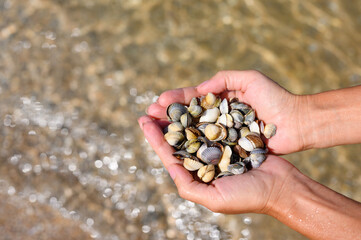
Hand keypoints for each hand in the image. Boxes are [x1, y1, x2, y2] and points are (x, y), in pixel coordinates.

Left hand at [138, 115, 296, 213]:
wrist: (281, 187)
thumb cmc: (247, 197)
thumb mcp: (213, 199)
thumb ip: (188, 186)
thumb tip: (169, 167)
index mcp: (197, 176)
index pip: (170, 155)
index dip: (156, 139)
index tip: (143, 122)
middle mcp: (204, 161)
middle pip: (179, 139)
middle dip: (164, 123)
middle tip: (149, 107)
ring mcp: (217, 148)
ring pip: (193, 128)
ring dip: (179, 115)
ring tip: (166, 102)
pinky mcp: (231, 137)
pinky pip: (212, 123)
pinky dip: (201, 113)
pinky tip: (192, 103)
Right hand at [146, 70, 308, 154]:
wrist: (297, 123)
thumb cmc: (275, 99)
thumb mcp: (249, 79)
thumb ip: (223, 79)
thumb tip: (198, 90)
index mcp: (221, 100)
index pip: (192, 99)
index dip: (175, 100)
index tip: (158, 101)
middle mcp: (218, 118)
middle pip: (188, 117)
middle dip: (168, 116)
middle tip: (148, 116)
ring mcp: (223, 135)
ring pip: (192, 133)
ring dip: (173, 132)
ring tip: (153, 130)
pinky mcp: (229, 150)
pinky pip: (206, 149)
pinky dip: (190, 148)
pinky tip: (174, 147)